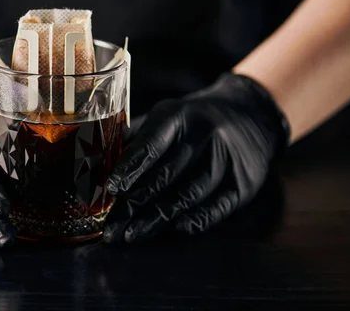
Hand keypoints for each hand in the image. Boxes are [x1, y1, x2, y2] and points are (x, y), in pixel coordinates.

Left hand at [104, 73, 289, 241]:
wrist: (252, 114)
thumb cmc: (195, 119)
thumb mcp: (167, 115)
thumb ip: (136, 137)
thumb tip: (98, 161)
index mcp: (179, 116)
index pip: (150, 145)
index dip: (129, 169)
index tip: (111, 190)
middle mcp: (205, 136)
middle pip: (165, 176)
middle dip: (134, 204)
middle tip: (112, 227)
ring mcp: (228, 159)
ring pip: (188, 195)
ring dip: (157, 219)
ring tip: (132, 235)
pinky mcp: (244, 182)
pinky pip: (218, 207)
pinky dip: (196, 220)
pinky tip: (176, 229)